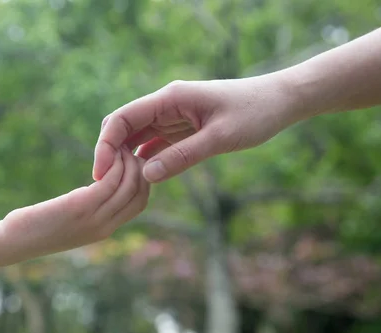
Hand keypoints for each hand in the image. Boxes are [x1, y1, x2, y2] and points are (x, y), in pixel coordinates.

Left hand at [1, 147, 148, 261]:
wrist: (13, 243)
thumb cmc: (36, 229)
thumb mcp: (71, 222)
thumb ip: (89, 211)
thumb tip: (94, 192)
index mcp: (105, 230)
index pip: (139, 204)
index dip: (143, 180)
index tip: (133, 161)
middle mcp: (105, 227)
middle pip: (140, 194)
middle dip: (139, 168)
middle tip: (129, 148)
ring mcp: (94, 219)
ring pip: (128, 185)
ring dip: (127, 161)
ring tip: (119, 145)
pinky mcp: (80, 207)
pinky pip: (108, 182)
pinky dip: (113, 163)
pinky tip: (107, 152)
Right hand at [93, 73, 302, 182]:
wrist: (280, 103)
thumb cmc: (254, 113)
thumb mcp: (220, 138)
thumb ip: (183, 156)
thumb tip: (147, 175)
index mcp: (171, 98)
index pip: (123, 117)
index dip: (106, 144)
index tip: (100, 173)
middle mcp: (167, 105)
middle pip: (124, 126)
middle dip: (111, 153)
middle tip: (105, 184)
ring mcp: (173, 117)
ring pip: (137, 137)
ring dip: (126, 159)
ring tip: (119, 187)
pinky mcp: (183, 128)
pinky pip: (155, 144)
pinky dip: (145, 161)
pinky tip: (142, 180)